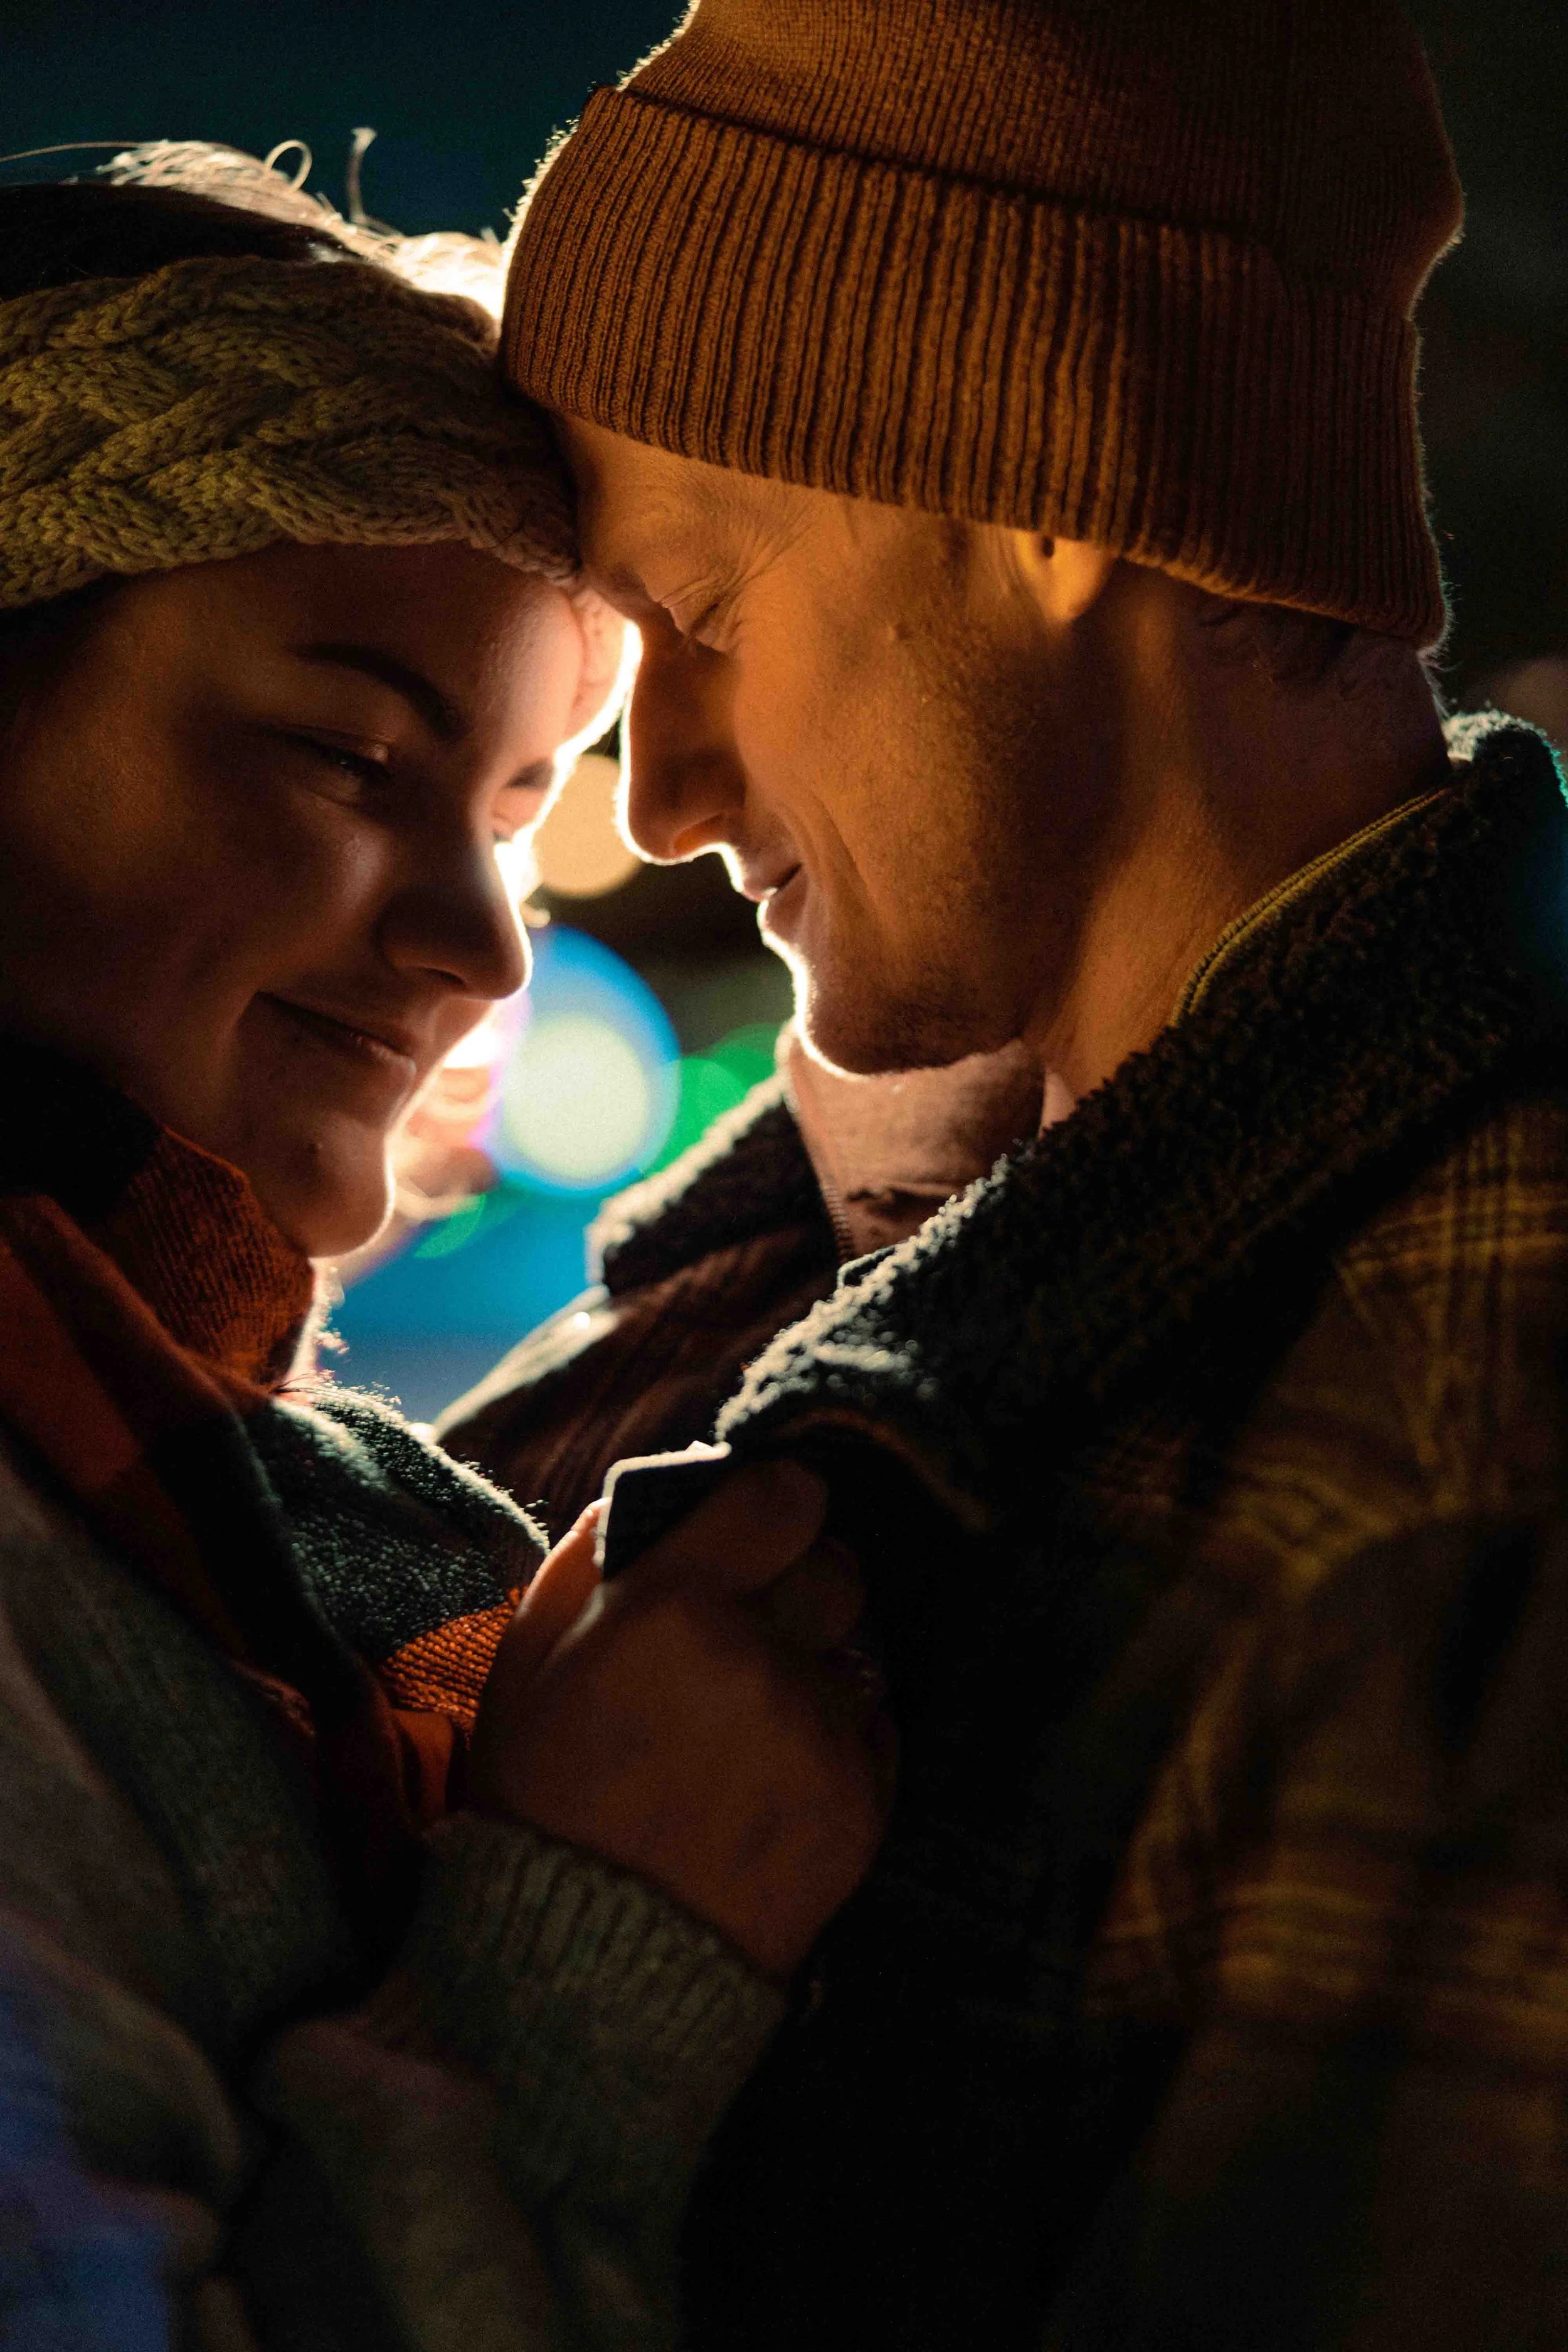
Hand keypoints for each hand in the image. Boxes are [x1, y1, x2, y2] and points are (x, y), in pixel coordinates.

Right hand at [468, 1459, 894, 1978]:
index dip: (776, 1506)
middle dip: (799, 1590)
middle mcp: (756, 1659)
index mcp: (669, 1606)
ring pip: (856, 1655)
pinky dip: (834, 1745)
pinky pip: (874, 1731)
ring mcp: (817, 1735)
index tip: (761, 1529)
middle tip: (747, 1638)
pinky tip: (767, 1788)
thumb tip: (692, 1478)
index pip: (785, 1494)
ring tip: (743, 1736)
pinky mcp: (862, 1805)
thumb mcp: (532, 1652)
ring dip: (813, 1675)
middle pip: (837, 1570)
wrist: (582, 1970)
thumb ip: (605, 1547)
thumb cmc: (543, 1796)